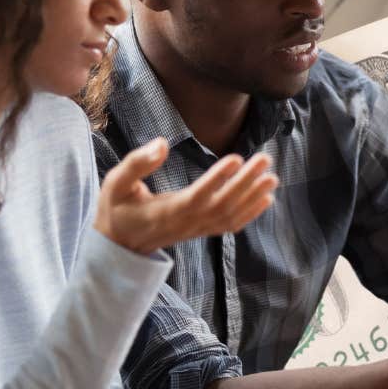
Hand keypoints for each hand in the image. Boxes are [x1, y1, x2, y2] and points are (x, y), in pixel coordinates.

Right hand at [94, 138, 277, 254]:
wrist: (118, 245)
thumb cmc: (116, 208)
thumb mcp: (116, 183)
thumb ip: (137, 163)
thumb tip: (161, 143)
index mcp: (164, 212)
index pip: (196, 196)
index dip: (217, 180)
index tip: (236, 159)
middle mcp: (184, 223)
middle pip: (221, 205)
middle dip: (245, 183)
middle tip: (264, 159)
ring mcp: (194, 230)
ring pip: (229, 216)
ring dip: (252, 196)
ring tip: (271, 176)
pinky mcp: (200, 231)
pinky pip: (229, 225)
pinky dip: (250, 213)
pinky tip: (266, 198)